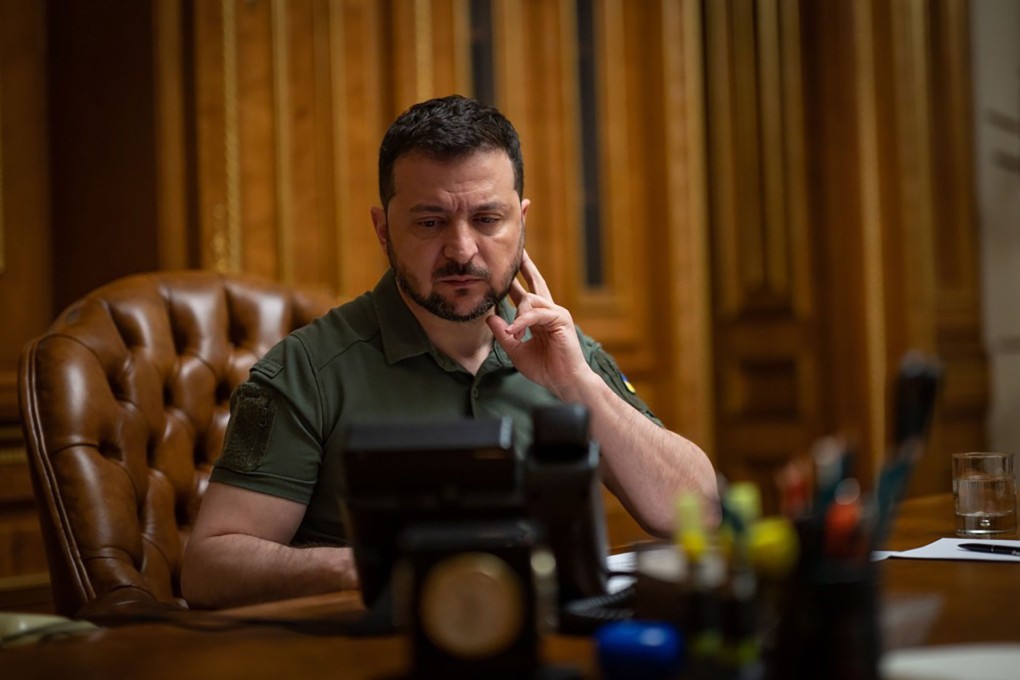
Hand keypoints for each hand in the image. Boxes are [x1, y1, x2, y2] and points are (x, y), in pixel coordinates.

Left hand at [486, 250, 591, 397]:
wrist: (564, 382)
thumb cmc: (545, 369)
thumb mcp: (516, 350)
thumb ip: (503, 333)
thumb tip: (489, 316)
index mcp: (540, 318)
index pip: (527, 294)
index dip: (516, 281)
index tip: (505, 269)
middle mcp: (549, 312)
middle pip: (536, 282)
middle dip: (525, 267)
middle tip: (517, 251)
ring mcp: (556, 313)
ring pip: (530, 299)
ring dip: (517, 314)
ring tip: (512, 332)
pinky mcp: (561, 319)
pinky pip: (536, 314)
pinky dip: (523, 322)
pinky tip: (516, 331)